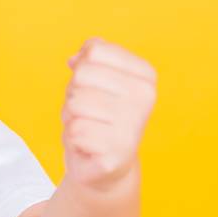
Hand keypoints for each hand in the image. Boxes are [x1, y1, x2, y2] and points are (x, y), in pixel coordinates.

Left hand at [61, 37, 156, 189]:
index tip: (94, 86)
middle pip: (82, 75)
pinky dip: (73, 138)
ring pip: (76, 103)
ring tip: (89, 127)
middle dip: (74, 93)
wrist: (105, 165)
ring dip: (72, 116)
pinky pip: (75, 131)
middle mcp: (145, 96)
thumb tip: (75, 59)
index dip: (81, 67)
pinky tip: (89, 145)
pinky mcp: (118, 152)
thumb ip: (88, 58)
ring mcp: (134, 124)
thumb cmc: (96, 115)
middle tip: (88, 111)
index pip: (95, 50)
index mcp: (145, 75)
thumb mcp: (92, 80)